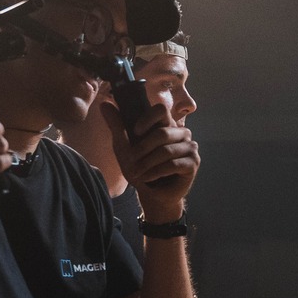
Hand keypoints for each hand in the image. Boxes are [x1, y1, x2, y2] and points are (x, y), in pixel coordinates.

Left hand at [113, 95, 199, 219]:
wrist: (151, 193)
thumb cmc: (140, 168)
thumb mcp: (124, 147)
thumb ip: (116, 126)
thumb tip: (104, 104)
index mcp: (165, 124)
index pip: (161, 109)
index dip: (147, 118)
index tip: (135, 131)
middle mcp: (181, 133)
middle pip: (162, 133)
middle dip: (142, 149)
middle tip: (130, 162)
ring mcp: (190, 147)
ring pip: (166, 151)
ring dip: (147, 164)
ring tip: (137, 173)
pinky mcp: (193, 163)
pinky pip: (173, 164)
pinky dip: (156, 173)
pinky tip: (148, 178)